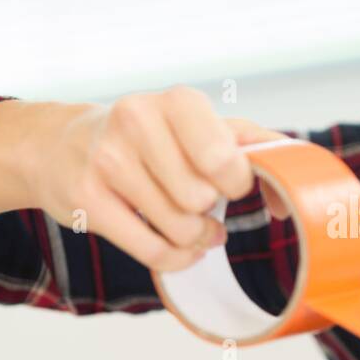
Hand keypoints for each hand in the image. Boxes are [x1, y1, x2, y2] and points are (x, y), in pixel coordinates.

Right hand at [26, 86, 289, 272]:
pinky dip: (174, 258)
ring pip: (180, 228)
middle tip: (199, 204)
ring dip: (194, 237)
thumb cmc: (150, 137)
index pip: (225, 159)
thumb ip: (254, 145)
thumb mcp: (200, 125)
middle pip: (202, 200)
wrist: (62, 144)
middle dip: (209, 212)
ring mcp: (107, 159)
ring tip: (186, 222)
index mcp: (178, 101)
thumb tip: (297, 181)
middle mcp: (138, 120)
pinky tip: (176, 247)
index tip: (229, 183)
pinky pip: (153, 250)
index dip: (237, 183)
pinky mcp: (85, 197)